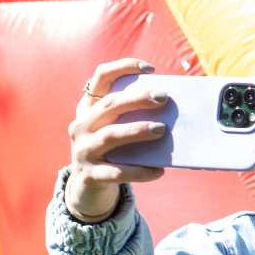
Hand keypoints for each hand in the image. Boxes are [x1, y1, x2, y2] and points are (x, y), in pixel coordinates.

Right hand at [66, 58, 166, 221]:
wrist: (88, 186)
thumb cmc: (112, 151)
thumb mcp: (116, 129)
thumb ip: (133, 118)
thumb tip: (173, 112)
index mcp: (89, 108)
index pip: (101, 77)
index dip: (123, 68)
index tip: (149, 69)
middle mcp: (81, 125)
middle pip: (109, 105)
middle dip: (137, 99)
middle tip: (163, 98)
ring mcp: (83, 150)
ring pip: (110, 135)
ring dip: (137, 130)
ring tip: (161, 129)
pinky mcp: (90, 174)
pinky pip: (117, 172)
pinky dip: (139, 171)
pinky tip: (158, 171)